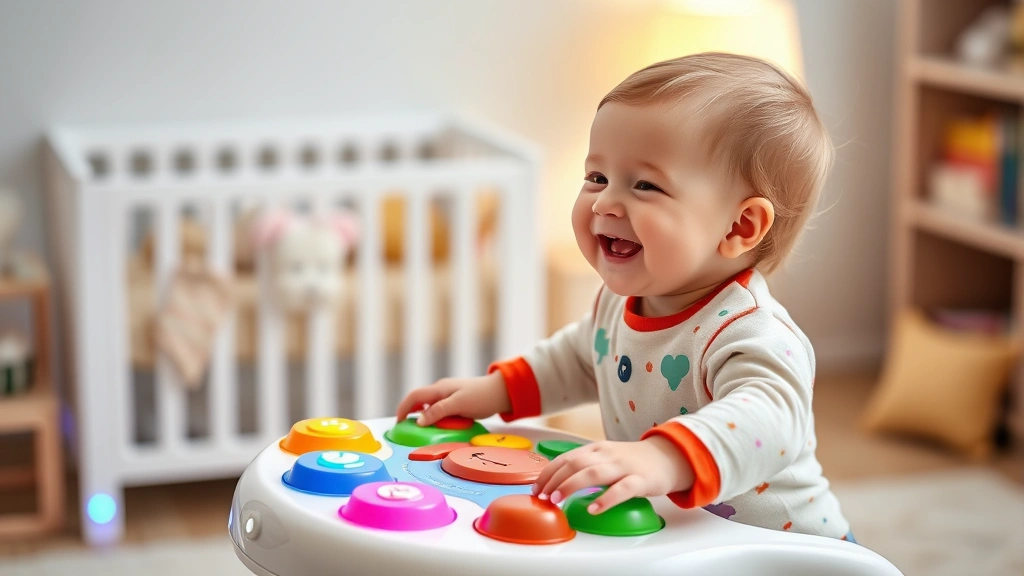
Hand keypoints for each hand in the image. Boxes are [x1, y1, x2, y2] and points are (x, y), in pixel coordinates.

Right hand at [395, 371, 511, 425]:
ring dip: (423, 415)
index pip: (414, 396)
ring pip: (429, 405)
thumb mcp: (458, 404)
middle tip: (405, 427)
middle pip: (419, 400)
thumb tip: (419, 421)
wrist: (501, 392)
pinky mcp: (456, 400)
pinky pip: (439, 408)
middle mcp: (441, 390)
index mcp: (439, 389)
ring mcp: (449, 394)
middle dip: (410, 412)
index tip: (398, 422)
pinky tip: (439, 424)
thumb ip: (438, 411)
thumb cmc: (481, 396)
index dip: (403, 408)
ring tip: (420, 428)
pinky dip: (434, 416)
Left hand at [531, 436, 693, 513]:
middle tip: (542, 496)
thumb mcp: (605, 457)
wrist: (668, 456)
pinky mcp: (641, 480)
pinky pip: (622, 489)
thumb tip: (556, 480)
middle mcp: (607, 454)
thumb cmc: (633, 461)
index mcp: (596, 449)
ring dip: (571, 486)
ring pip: (593, 473)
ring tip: (558, 500)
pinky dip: (606, 499)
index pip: (565, 458)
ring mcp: (624, 466)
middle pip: (574, 463)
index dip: (548, 473)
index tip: (536, 488)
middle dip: (554, 480)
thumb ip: (585, 465)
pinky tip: (593, 509)